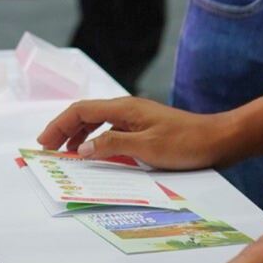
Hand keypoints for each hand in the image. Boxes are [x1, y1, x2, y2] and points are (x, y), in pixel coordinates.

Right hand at [36, 96, 232, 170]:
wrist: (219, 140)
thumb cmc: (186, 143)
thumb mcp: (147, 147)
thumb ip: (112, 145)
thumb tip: (83, 148)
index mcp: (124, 108)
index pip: (81, 111)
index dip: (59, 125)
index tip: (44, 142)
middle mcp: (127, 109)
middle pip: (86, 114)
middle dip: (64, 130)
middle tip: (49, 149)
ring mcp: (137, 118)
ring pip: (98, 122)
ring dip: (80, 135)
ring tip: (69, 153)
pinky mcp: (145, 129)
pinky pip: (112, 131)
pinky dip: (98, 140)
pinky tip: (98, 153)